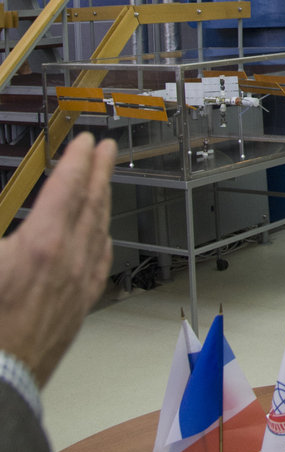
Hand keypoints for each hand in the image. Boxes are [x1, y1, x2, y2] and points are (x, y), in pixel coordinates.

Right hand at [0, 133, 116, 387]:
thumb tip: (9, 225)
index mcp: (41, 245)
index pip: (67, 188)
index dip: (78, 161)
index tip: (86, 142)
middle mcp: (68, 262)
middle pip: (91, 204)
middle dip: (100, 172)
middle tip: (107, 149)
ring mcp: (77, 287)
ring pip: (98, 232)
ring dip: (103, 202)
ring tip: (104, 184)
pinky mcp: (77, 310)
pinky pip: (99, 264)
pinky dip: (102, 240)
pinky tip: (102, 237)